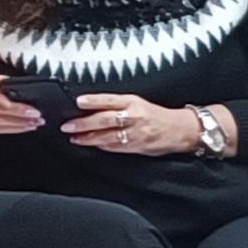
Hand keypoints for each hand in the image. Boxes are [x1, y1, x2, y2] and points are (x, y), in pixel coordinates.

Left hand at [65, 93, 202, 154]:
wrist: (179, 130)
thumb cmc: (157, 116)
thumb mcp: (138, 103)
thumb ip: (117, 105)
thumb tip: (92, 108)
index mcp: (133, 102)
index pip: (109, 100)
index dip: (93, 101)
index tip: (79, 102)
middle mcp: (134, 116)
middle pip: (105, 119)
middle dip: (84, 123)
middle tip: (68, 125)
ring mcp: (135, 133)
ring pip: (108, 135)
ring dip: (89, 137)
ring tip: (75, 137)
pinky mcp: (137, 146)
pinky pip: (116, 147)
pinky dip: (102, 146)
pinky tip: (92, 144)